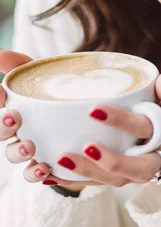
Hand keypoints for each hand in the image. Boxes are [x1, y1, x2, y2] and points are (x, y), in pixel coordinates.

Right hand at [0, 50, 102, 190]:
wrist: (86, 121)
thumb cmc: (55, 95)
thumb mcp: (41, 76)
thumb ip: (22, 65)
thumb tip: (0, 52)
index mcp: (12, 107)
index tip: (2, 92)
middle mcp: (15, 131)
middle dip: (1, 126)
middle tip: (14, 118)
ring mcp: (28, 149)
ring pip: (13, 155)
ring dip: (18, 152)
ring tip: (30, 146)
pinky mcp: (45, 165)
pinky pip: (34, 174)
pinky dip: (36, 172)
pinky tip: (45, 168)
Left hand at [49, 73, 160, 193]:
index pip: (148, 126)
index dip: (122, 120)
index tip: (94, 109)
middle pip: (137, 166)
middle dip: (109, 160)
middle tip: (83, 148)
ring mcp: (152, 170)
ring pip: (122, 179)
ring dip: (90, 174)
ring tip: (59, 163)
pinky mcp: (139, 177)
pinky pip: (110, 183)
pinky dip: (83, 181)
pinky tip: (55, 176)